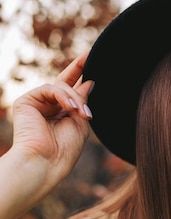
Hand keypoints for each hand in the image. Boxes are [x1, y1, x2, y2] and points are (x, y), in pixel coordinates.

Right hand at [0, 53, 93, 218]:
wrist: (46, 164)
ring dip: (75, 99)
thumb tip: (90, 81)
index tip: (96, 62)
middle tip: (92, 54)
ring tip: (83, 114)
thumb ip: (83, 102)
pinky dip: (63, 97)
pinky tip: (72, 109)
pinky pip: (49, 89)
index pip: (74, 90)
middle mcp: (48, 106)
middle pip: (64, 80)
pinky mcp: (26, 102)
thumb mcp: (80, 122)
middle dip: (79, 67)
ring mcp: (36, 103)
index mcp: (62, 114)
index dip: (84, 76)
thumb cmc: (65, 150)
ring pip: (60, 86)